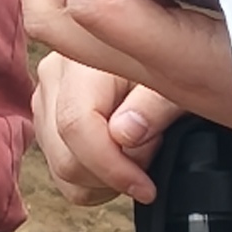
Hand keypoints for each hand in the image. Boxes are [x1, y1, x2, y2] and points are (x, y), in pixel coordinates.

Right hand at [34, 52, 184, 207]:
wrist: (172, 43)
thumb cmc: (181, 58)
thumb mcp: (184, 77)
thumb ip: (155, 105)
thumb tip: (123, 134)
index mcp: (82, 59)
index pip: (76, 126)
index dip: (111, 167)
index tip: (146, 187)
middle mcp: (54, 74)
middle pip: (64, 156)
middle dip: (111, 176)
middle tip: (150, 163)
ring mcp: (46, 95)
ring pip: (59, 167)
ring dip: (101, 179)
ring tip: (138, 157)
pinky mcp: (47, 114)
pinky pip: (58, 166)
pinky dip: (90, 177)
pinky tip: (119, 159)